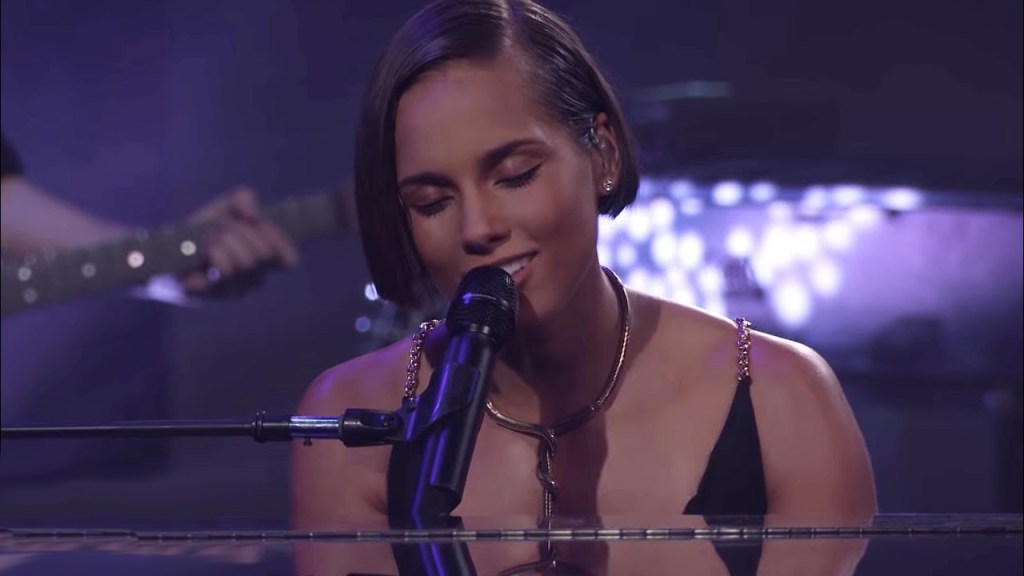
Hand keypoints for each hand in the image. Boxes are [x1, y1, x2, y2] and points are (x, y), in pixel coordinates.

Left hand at [179, 185, 298, 295]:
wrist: (162, 249)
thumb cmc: (200, 230)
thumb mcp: (224, 207)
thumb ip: (243, 199)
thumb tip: (254, 214)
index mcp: (261, 264)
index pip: (287, 259)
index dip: (278, 239)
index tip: (258, 222)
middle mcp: (251, 281)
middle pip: (263, 253)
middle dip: (242, 232)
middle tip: (223, 227)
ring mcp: (232, 290)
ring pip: (246, 261)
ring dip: (226, 240)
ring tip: (210, 238)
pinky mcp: (211, 295)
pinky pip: (226, 270)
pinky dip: (217, 252)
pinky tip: (205, 250)